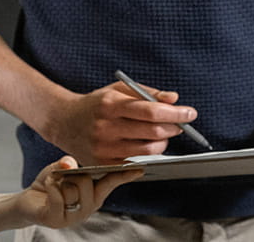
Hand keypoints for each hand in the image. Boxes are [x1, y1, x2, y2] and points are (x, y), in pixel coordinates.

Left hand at [0, 157, 142, 237]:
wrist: (29, 201)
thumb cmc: (51, 184)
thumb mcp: (61, 167)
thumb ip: (68, 163)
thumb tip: (70, 164)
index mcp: (95, 193)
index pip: (113, 182)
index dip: (126, 175)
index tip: (139, 168)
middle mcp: (89, 206)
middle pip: (88, 182)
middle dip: (73, 174)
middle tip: (63, 176)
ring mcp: (74, 216)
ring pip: (73, 190)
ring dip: (59, 182)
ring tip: (54, 183)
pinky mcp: (58, 221)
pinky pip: (58, 199)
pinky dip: (51, 187)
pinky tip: (47, 187)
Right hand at [39, 81, 198, 164]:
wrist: (64, 122)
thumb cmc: (96, 104)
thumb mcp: (119, 90)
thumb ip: (148, 93)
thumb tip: (174, 99)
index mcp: (111, 105)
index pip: (151, 111)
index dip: (175, 113)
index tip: (190, 113)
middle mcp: (106, 127)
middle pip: (152, 133)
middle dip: (173, 128)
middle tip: (180, 124)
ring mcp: (104, 148)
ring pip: (147, 151)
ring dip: (163, 143)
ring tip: (163, 134)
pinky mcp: (103, 163)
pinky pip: (135, 162)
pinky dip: (148, 154)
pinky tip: (148, 145)